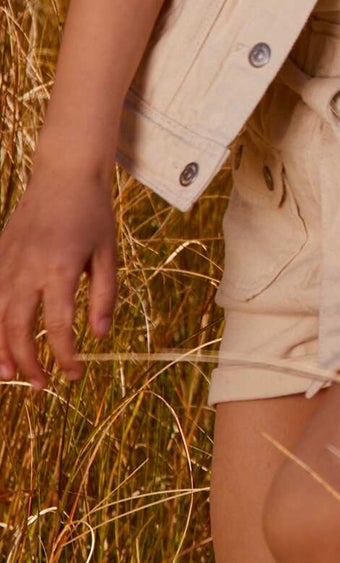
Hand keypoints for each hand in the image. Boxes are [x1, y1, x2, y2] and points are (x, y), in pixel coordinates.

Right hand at [0, 159, 116, 387]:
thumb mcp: (108, 252)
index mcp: (60, 269)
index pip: (59, 326)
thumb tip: (99, 336)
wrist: (64, 176)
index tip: (75, 375)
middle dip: (28, 363)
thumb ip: (104, 294)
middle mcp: (27, 270)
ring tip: (8, 376)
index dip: (66, 356)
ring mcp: (6, 264)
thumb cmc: (92, 214)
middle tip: (40, 386)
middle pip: (18, 329)